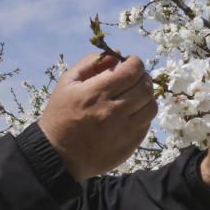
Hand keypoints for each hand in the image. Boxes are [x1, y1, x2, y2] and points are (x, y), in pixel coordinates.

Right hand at [38, 53, 156, 180]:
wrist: (58, 155)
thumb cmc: (60, 115)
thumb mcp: (67, 83)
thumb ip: (91, 64)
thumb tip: (117, 55)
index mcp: (97, 93)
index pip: (132, 71)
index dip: (135, 63)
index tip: (131, 63)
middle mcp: (113, 111)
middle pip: (145, 87)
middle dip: (143, 77)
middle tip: (135, 78)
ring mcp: (124, 130)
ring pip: (151, 106)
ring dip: (147, 97)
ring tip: (135, 96)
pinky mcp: (129, 145)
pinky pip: (147, 124)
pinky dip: (143, 115)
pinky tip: (131, 113)